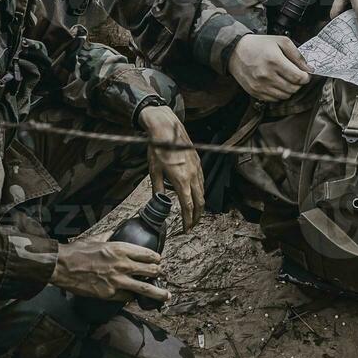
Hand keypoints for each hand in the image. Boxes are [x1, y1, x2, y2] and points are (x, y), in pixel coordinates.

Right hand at [51, 237, 169, 302]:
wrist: (62, 266)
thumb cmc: (78, 251)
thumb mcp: (98, 238)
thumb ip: (111, 235)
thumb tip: (118, 231)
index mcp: (121, 248)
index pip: (148, 254)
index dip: (156, 258)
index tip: (158, 260)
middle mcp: (123, 264)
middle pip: (151, 270)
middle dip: (159, 273)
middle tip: (161, 274)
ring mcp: (117, 281)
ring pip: (145, 288)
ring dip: (158, 292)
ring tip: (165, 296)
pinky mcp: (109, 294)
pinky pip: (127, 297)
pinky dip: (132, 297)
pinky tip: (135, 297)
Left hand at [139, 105, 203, 230]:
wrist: (167, 129)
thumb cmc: (158, 149)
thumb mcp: (154, 171)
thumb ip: (158, 189)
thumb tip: (159, 201)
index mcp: (181, 181)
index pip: (188, 206)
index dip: (187, 220)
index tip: (186, 228)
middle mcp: (192, 176)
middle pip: (200, 202)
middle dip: (196, 216)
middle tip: (191, 225)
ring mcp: (197, 169)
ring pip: (203, 192)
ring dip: (199, 205)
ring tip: (194, 213)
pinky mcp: (198, 163)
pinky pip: (202, 181)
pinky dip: (200, 192)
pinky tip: (195, 194)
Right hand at [227, 33, 312, 101]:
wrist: (235, 52)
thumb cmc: (259, 45)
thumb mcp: (281, 41)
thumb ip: (297, 55)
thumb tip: (309, 68)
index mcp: (274, 60)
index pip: (298, 77)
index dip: (306, 77)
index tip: (305, 74)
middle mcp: (266, 75)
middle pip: (293, 88)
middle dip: (298, 83)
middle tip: (296, 76)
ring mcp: (260, 86)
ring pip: (285, 96)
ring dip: (289, 89)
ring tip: (286, 79)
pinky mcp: (255, 92)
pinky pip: (274, 99)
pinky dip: (279, 94)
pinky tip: (277, 84)